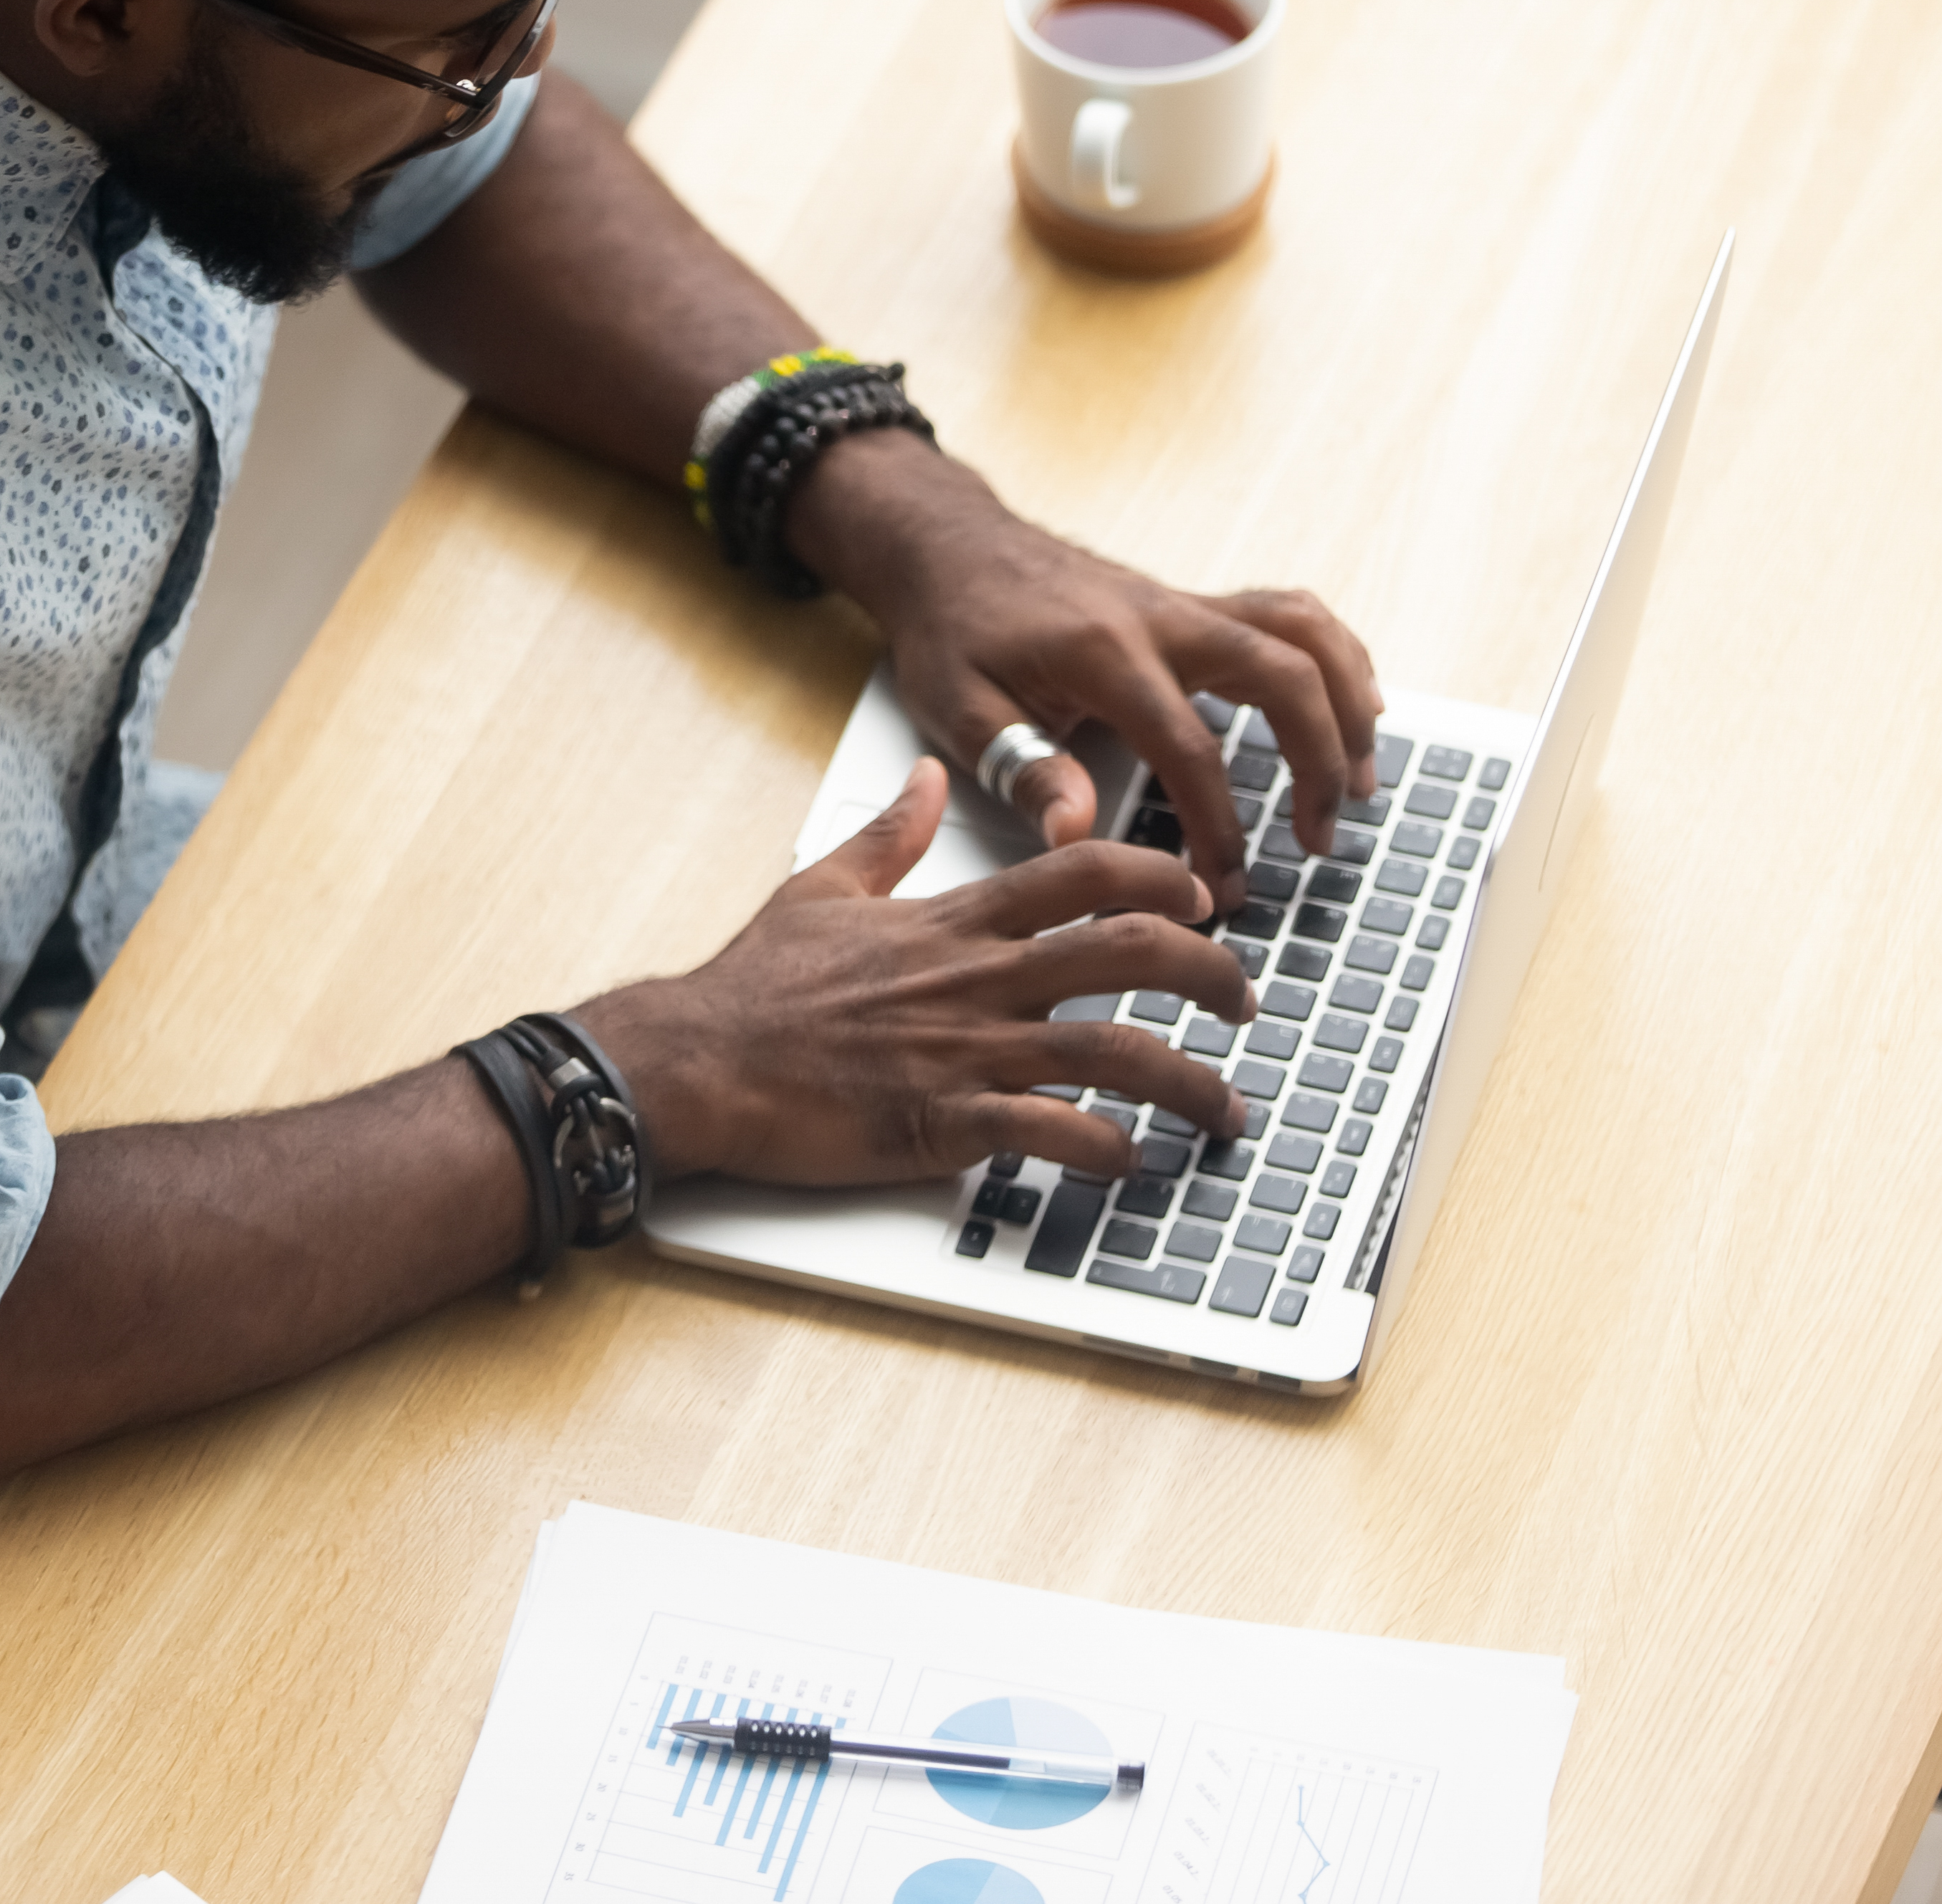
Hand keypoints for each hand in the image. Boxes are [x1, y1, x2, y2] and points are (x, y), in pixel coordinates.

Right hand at [579, 759, 1249, 1190]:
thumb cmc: (754, 986)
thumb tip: (928, 779)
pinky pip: (1049, 1134)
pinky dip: (1107, 1150)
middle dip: (1210, 972)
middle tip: (1246, 1001)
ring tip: (1228, 1110)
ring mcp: (965, 1051)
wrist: (696, 1061)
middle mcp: (977, 979)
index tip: (1201, 896)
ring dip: (1190, 1082)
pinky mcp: (942, 1123)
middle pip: (1128, 952)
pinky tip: (1136, 1163)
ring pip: (1114, 1052)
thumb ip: (890, 834)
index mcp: (955, 920)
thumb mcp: (823, 885)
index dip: (1161, 877)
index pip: (1084, 871)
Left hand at [786, 431, 1385, 925]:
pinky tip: (1357, 705)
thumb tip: (1074, 833)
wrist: (949, 546)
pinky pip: (1290, 616)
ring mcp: (1184, 603)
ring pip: (1303, 632)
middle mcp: (1161, 617)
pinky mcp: (1194, 602)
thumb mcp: (960, 708)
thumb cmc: (953, 629)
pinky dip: (1336, 656)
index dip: (1217, 824)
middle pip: (1281, 675)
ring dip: (1348, 702)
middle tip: (1319, 840)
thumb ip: (1023, 769)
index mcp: (1104, 652)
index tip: (1226, 885)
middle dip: (1317, 762)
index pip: (1189, 747)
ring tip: (1364, 779)